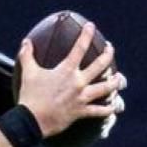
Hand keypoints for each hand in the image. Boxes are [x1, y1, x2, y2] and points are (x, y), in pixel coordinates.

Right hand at [14, 24, 123, 138]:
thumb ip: (27, 56)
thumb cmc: (30, 95)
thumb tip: (26, 42)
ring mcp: (81, 97)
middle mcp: (78, 82)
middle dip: (107, 55)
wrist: (31, 120)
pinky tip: (114, 107)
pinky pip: (99, 111)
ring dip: (115, 82)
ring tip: (120, 78)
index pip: (79, 48)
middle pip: (99, 65)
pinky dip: (108, 109)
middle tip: (110, 49)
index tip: (91, 26)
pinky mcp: (81, 112)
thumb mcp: (28, 73)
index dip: (86, 35)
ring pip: (105, 88)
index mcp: (66, 70)